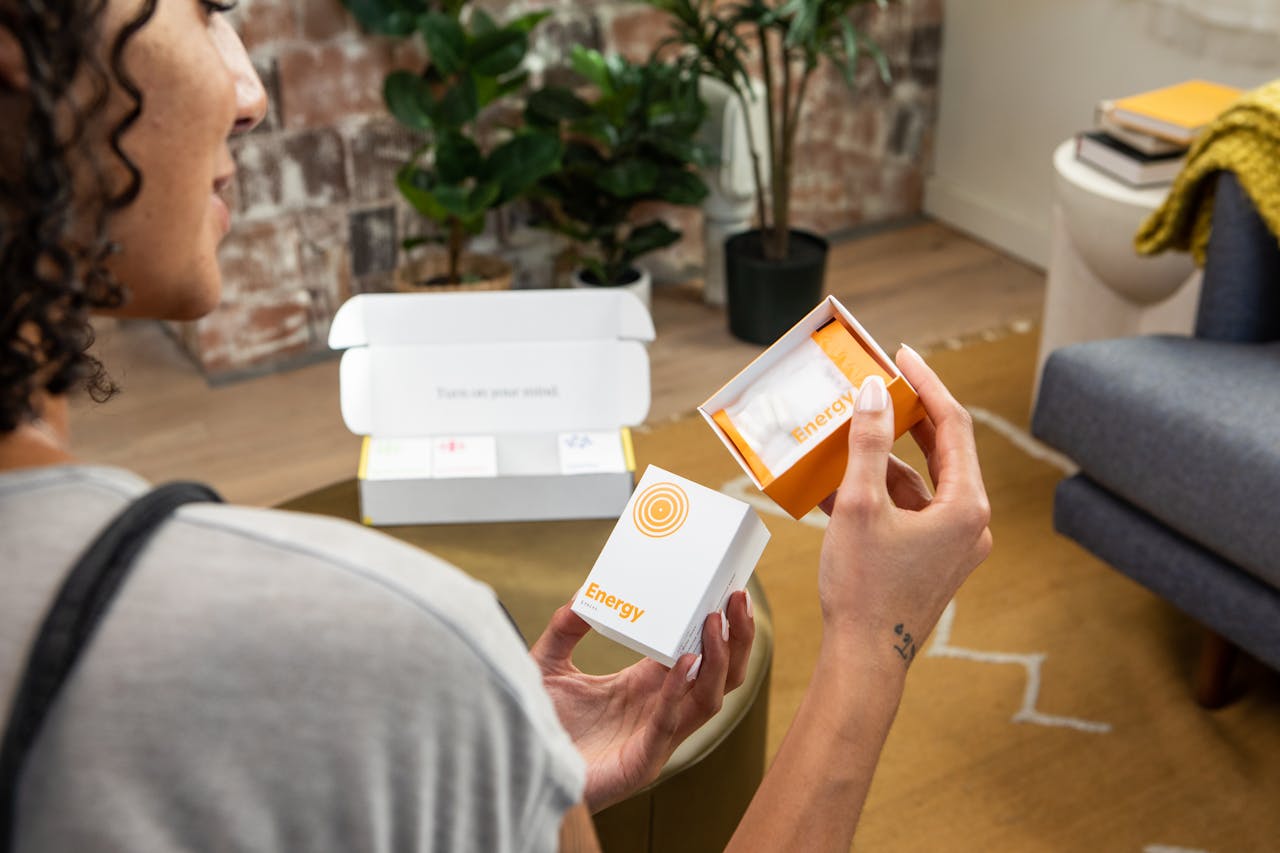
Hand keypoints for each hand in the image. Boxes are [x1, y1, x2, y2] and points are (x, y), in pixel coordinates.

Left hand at [531, 590, 754, 812]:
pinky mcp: (640, 762)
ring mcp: (655, 738)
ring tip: (716, 622)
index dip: (716, 626)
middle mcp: (660, 710)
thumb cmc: (538, 726)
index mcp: (646, 686)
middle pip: (718, 676)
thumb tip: (583, 594)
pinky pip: (669, 724)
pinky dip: (679, 693)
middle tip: (739, 598)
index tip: (727, 590)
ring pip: (708, 700)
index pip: (697, 653)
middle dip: (735, 638)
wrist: (517, 770)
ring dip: (718, 660)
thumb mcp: (549, 666)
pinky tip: (684, 662)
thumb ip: (564, 630)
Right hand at [817, 345, 991, 664]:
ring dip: (885, 457)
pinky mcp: (934, 558)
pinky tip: (838, 482)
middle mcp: (971, 522)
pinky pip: (909, 510)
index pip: (952, 425)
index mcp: (966, 506)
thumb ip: (868, 442)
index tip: (901, 354)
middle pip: (942, 449)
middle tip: (879, 383)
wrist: (865, 660)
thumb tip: (873, 391)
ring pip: (921, 481)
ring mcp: (954, 543)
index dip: (926, 384)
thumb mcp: (861, 505)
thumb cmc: (864, 588)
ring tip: (847, 432)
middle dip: (907, 415)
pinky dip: (880, 493)